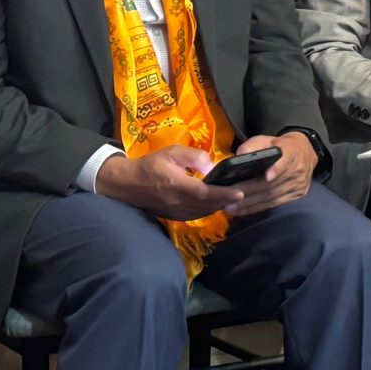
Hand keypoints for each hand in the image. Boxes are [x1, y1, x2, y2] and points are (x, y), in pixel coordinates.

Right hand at [97, 144, 240, 221]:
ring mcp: (177, 212)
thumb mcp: (171, 152)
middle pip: (209, 205)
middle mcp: (179, 202)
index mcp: (178, 185)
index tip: (240, 192)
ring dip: (220, 206)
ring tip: (233, 197)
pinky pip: (197, 215)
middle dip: (228, 200)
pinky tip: (216, 202)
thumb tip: (210, 166)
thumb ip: (193, 157)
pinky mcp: (175, 217)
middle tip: (243, 193)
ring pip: (205, 212)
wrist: (127, 184)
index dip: (224, 194)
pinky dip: (209, 210)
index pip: (206, 193)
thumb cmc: (150, 165)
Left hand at [226, 132, 315, 215]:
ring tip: (231, 207)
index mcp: (291, 153)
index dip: (276, 169)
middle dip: (250, 191)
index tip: (267, 176)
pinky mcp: (296, 196)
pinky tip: (242, 211)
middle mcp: (297, 171)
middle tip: (230, 196)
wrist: (305, 153)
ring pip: (272, 197)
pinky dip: (256, 208)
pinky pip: (274, 204)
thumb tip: (239, 156)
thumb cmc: (280, 146)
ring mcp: (298, 185)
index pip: (286, 162)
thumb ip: (253, 145)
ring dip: (250, 204)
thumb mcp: (267, 140)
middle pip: (273, 184)